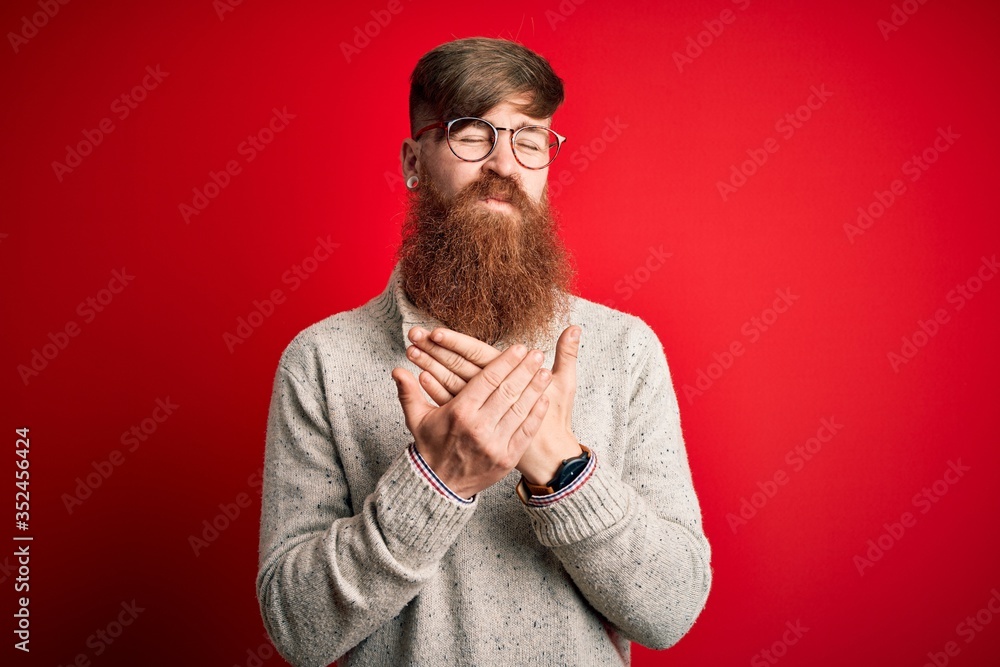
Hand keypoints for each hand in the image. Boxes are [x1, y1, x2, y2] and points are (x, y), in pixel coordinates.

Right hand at [404, 325, 582, 485]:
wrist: (438, 486)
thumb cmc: (430, 447)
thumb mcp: (417, 419)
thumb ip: (409, 392)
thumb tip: (396, 369)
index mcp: (460, 412)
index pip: (488, 380)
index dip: (506, 362)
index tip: (519, 348)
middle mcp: (479, 427)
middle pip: (508, 391)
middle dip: (525, 370)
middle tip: (538, 353)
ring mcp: (495, 444)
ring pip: (520, 409)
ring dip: (535, 389)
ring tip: (546, 372)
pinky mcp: (506, 458)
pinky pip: (526, 432)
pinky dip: (536, 414)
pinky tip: (544, 399)